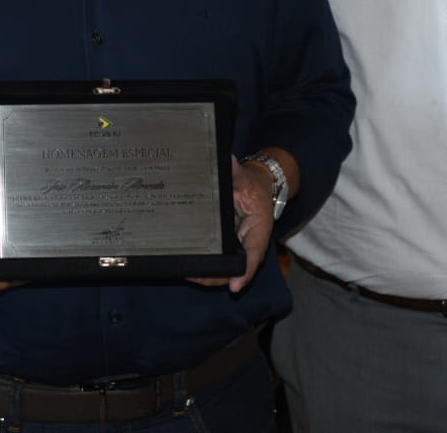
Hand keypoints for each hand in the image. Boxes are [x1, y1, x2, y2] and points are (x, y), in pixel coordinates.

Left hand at [189, 157, 275, 292]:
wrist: (257, 188)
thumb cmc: (253, 186)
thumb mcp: (245, 177)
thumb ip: (235, 172)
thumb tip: (226, 160)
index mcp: (259, 230)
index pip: (254, 255)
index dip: (244, 272)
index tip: (234, 287)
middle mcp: (250, 244)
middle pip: (236, 269)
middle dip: (216, 277)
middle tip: (193, 276)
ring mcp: (239, 248)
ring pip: (227, 270)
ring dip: (209, 275)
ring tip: (186, 273)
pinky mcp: (229, 247)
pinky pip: (220, 262)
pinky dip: (206, 267)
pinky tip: (188, 266)